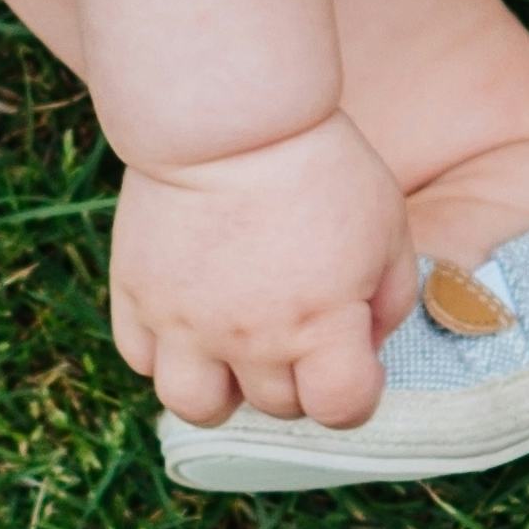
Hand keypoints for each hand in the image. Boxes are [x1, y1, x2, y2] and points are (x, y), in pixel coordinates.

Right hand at [107, 115, 416, 427]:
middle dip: (298, 378)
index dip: (355, 394)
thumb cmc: (322, 165)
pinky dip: (167, 351)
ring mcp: (185, 324)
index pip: (341, 410)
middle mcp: (251, 339)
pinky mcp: (138, 297)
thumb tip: (368, 346)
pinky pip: (142, 359)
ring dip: (223, 388)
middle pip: (276, 406)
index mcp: (320, 324)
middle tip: (299, 326)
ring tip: (236, 347)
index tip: (354, 361)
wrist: (231, 119)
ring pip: (196, 405)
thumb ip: (390, 299)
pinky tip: (191, 317)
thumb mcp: (387, 227)